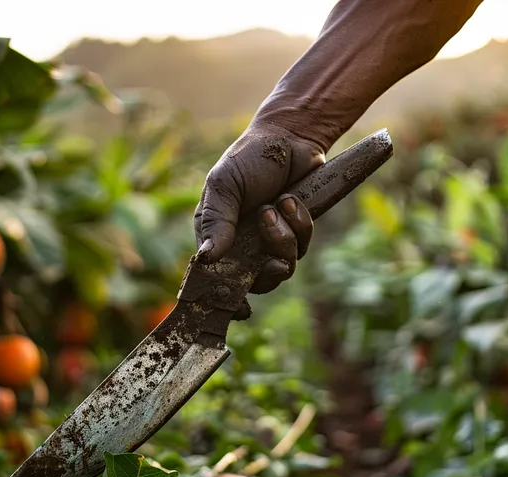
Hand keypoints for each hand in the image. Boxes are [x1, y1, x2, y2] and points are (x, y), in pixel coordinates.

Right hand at [194, 121, 324, 295]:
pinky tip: (294, 200)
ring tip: (282, 203)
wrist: (291, 138)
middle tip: (268, 224)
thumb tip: (206, 259)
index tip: (240, 306)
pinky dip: (301, 225)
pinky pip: (301, 247)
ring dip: (285, 235)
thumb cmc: (249, 158)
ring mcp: (269, 241)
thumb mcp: (225, 185)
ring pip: (282, 266)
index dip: (228, 296)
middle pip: (256, 281)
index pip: (216, 278)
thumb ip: (216, 221)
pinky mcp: (294, 234)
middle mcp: (241, 244)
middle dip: (267, 262)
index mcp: (215, 235)